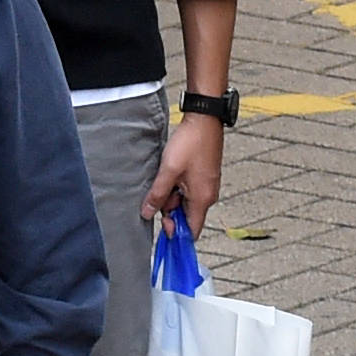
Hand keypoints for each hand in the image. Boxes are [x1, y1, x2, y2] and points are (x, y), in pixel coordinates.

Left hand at [147, 111, 224, 236]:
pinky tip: (168, 173)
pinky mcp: (203, 177)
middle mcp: (208, 196)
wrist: (204, 121)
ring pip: (184, 202)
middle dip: (169, 211)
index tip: (160, 230)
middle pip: (186, 216)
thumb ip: (158, 195)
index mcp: (202, 199)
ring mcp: (206, 186)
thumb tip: (147, 213)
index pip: (192, 231)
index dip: (176, 234)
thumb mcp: (168, 171)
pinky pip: (187, 190)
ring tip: (164, 177)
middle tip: (157, 193)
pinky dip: (176, 187)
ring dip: (170, 196)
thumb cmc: (190, 144)